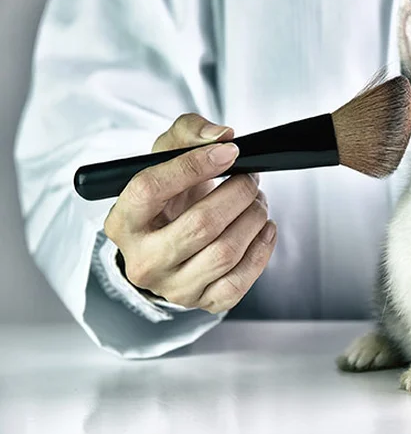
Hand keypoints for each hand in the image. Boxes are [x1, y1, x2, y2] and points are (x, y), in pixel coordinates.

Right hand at [103, 113, 276, 313]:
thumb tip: (222, 136)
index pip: (150, 189)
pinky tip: (263, 229)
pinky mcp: (202, 301)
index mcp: (123, 221)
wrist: (170, 239)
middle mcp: (143, 260)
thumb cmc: (169, 196)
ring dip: (253, 218)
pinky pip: (239, 282)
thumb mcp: (165, 156)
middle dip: (238, 193)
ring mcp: (172, 286)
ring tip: (257, 200)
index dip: (194, 165)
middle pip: (201, 225)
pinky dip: (261, 250)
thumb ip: (188, 132)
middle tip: (250, 177)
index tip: (229, 152)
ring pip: (225, 253)